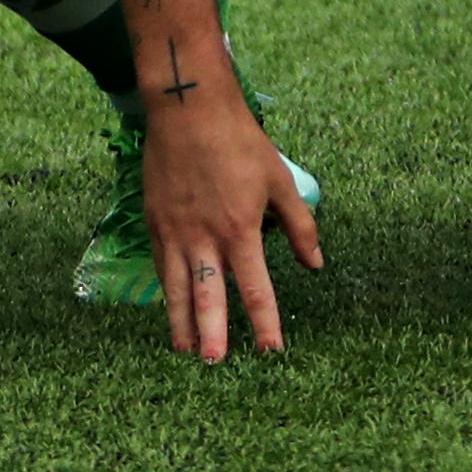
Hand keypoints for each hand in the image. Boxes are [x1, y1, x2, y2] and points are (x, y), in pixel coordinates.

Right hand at [137, 70, 321, 360]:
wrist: (188, 107)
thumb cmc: (239, 141)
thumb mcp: (279, 180)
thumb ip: (299, 226)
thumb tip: (315, 263)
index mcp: (240, 230)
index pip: (255, 289)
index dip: (265, 324)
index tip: (271, 352)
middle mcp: (204, 237)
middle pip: (208, 296)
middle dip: (211, 334)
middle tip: (213, 365)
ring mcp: (175, 229)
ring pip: (177, 286)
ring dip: (180, 321)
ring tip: (184, 350)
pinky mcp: (156, 219)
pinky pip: (161, 262)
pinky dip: (166, 288)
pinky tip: (170, 305)